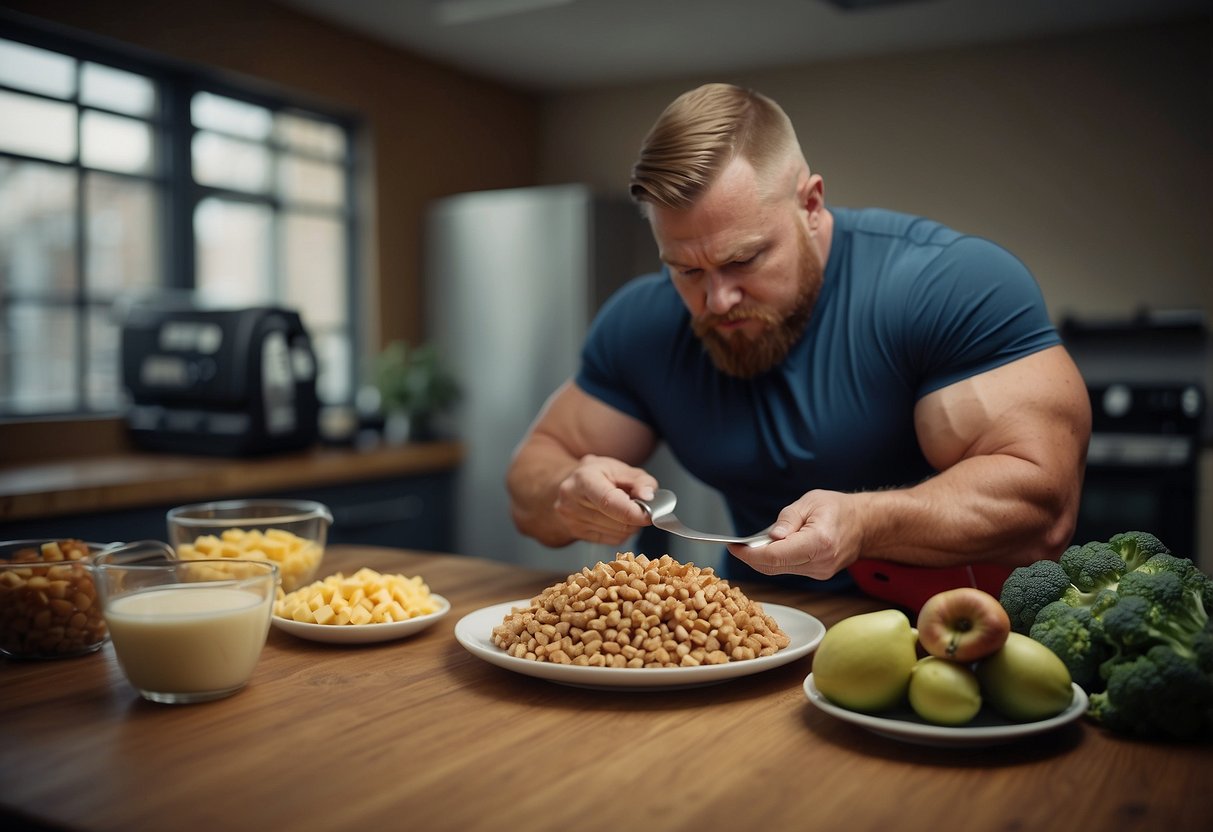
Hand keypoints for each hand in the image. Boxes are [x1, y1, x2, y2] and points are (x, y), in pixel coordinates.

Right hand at [553, 454, 657, 545]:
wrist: (571, 485)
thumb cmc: (597, 474)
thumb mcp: (621, 468)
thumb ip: (640, 481)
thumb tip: (648, 496)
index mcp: (583, 479)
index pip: (609, 502)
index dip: (633, 512)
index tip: (649, 514)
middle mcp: (572, 500)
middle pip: (617, 521)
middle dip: (636, 516)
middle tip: (639, 505)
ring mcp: (572, 520)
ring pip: (618, 533)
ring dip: (631, 525)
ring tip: (624, 509)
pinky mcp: (576, 534)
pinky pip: (613, 540)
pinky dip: (622, 532)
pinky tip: (615, 518)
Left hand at [728, 489, 860, 578]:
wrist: (865, 524)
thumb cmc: (838, 508)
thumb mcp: (810, 502)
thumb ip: (788, 519)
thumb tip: (771, 537)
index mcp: (819, 542)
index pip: (776, 556)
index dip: (750, 554)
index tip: (734, 547)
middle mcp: (820, 562)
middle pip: (774, 567)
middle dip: (752, 557)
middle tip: (738, 545)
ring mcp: (820, 572)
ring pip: (779, 571)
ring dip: (764, 558)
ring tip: (757, 543)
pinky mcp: (818, 575)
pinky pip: (789, 570)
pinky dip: (776, 560)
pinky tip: (774, 548)